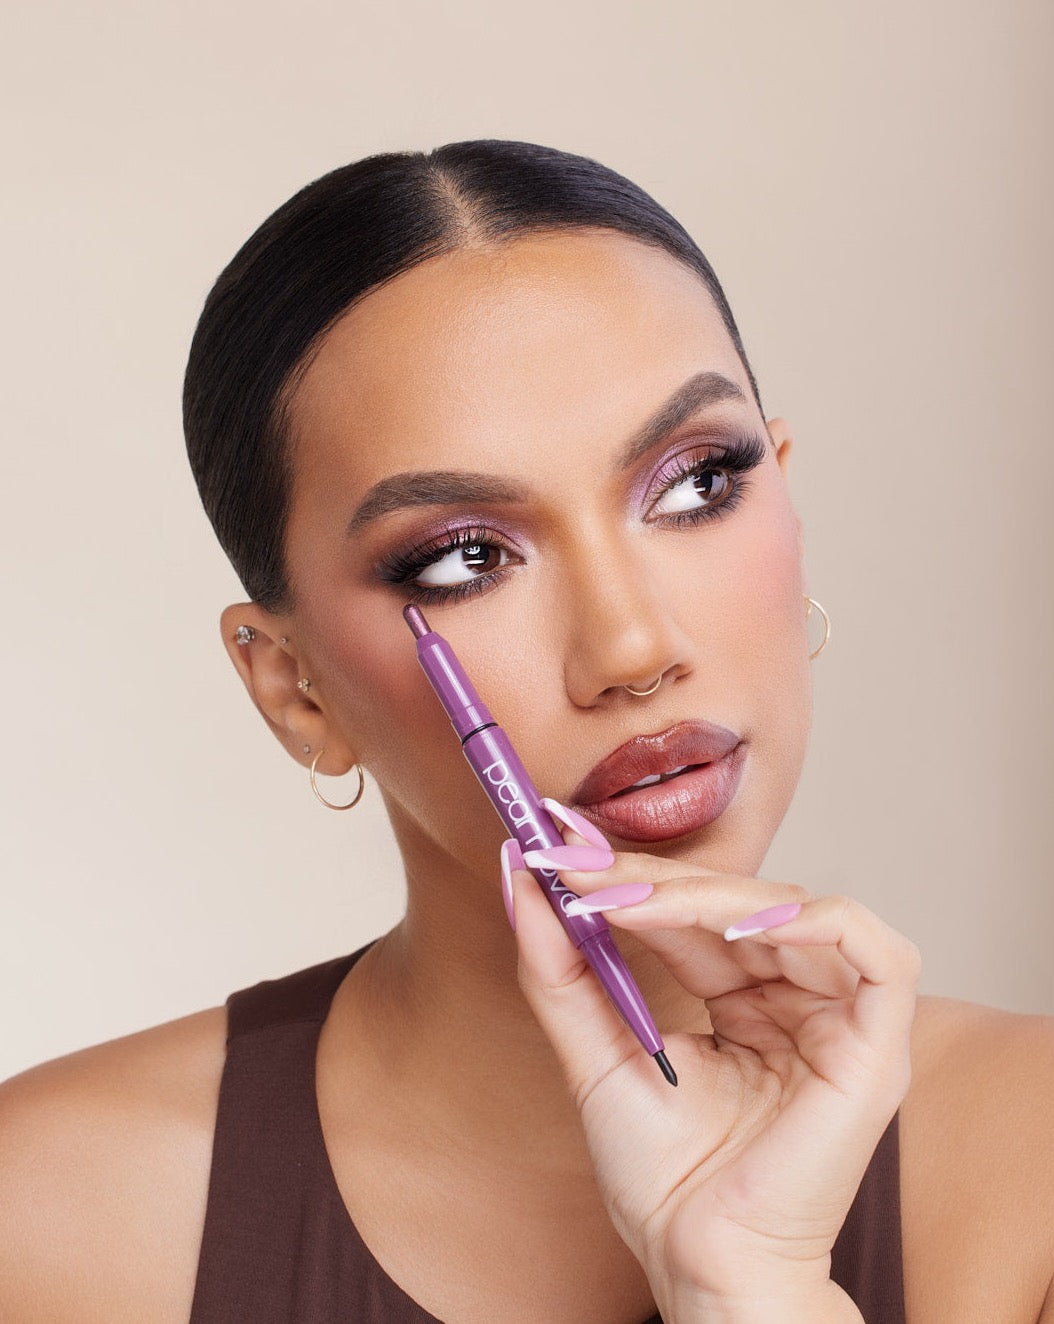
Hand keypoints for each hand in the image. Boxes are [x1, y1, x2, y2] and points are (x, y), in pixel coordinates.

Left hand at [505, 806, 919, 1320]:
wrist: (701, 1264)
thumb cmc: (662, 1179)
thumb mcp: (595, 1055)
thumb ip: (561, 972)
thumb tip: (523, 882)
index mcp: (745, 1002)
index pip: (693, 915)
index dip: (632, 878)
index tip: (559, 850)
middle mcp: (796, 1002)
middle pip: (739, 902)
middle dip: (657, 878)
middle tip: (584, 871)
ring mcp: (839, 1021)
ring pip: (794, 909)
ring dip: (711, 896)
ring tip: (636, 902)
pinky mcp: (878, 1047)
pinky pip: (877, 953)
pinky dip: (815, 921)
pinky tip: (738, 927)